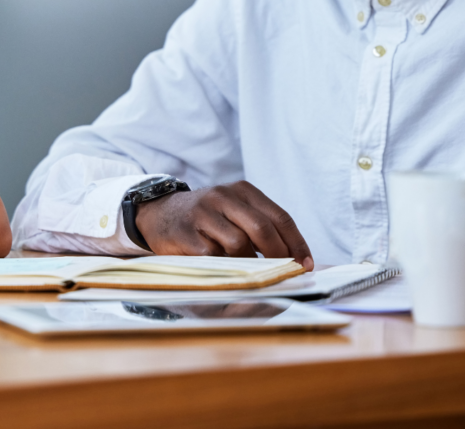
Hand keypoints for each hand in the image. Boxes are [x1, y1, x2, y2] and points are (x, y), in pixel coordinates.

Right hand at [135, 182, 312, 270]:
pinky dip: (224, 266)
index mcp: (241, 190)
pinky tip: (223, 267)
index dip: (296, 243)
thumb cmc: (206, 218)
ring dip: (249, 263)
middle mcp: (222, 197)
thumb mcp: (234, 210)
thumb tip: (295, 259)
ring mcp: (202, 214)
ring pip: (239, 244)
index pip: (279, 217)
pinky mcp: (186, 234)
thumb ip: (260, 226)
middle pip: (262, 229)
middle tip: (284, 273)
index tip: (305, 264)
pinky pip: (214, 256)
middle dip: (278, 255)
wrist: (159, 214)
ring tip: (248, 269)